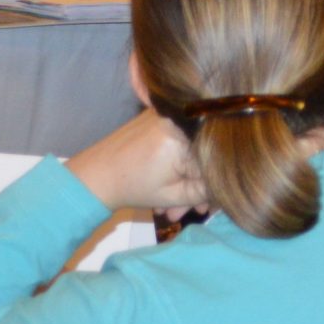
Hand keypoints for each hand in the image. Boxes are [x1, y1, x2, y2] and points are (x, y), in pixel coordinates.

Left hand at [67, 110, 206, 217]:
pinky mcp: (161, 115)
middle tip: (189, 211)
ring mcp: (169, 113)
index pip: (216, 161)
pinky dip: (178, 160)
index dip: (214, 187)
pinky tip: (169, 182)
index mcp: (184, 135)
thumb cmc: (132, 187)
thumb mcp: (175, 196)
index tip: (206, 208)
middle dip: (198, 185)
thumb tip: (230, 188)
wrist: (94, 176)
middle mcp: (179, 116)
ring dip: (188, 175)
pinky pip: (181, 139)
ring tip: (173, 203)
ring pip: (193, 147)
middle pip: (204, 153)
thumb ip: (208, 190)